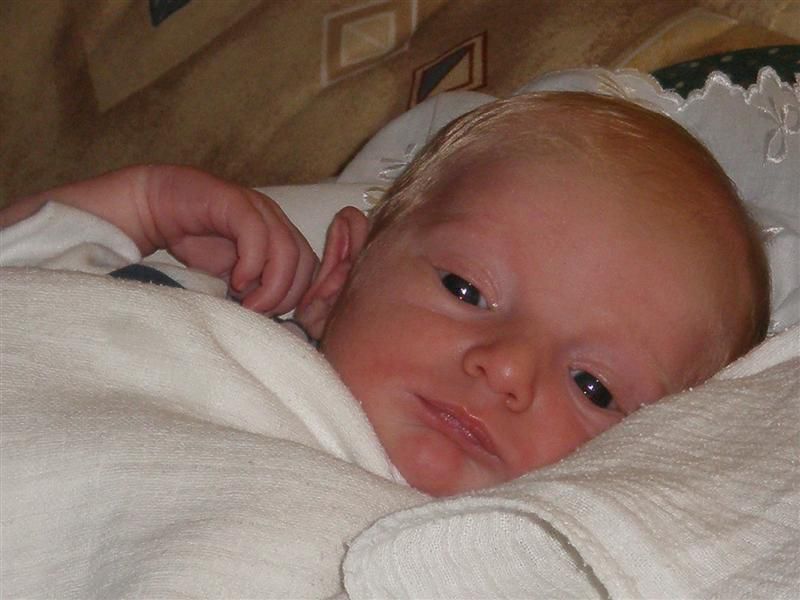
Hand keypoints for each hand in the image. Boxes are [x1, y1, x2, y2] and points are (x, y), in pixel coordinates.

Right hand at [142, 166, 317, 314]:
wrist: (155, 209)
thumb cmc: (195, 245)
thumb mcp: (232, 278)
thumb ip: (255, 293)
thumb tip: (273, 322)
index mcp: (281, 236)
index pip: (311, 271)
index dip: (298, 298)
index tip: (273, 317)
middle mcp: (276, 220)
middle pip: (305, 263)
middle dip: (285, 297)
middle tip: (258, 311)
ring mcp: (258, 209)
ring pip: (287, 251)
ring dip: (271, 286)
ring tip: (247, 302)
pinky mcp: (236, 202)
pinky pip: (257, 234)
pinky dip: (252, 264)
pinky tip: (235, 281)